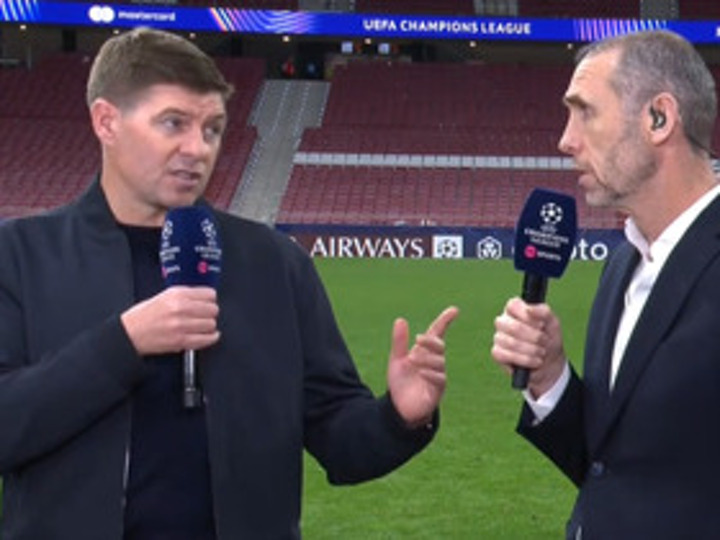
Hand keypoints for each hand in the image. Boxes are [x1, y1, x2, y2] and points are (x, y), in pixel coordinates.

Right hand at [121, 286, 219, 355]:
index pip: (209, 294)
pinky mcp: (181, 341)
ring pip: (211, 324)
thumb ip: (185, 295)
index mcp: (176, 294)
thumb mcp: (164, 296)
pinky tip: (208, 335)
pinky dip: (211, 338)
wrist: (129, 333)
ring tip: (202, 326)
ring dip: (209, 326)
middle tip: (204, 315)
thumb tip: (204, 297)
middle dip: (210, 312)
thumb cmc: (143, 316)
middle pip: (213, 309)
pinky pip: (206, 339)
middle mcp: (180, 308)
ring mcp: (181, 325)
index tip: (208, 302)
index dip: (210, 299)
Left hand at [387, 306, 458, 428]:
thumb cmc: (400, 382)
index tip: (454, 310)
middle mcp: (434, 361)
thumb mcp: (397, 359)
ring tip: (412, 360)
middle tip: (418, 340)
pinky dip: (430, 373)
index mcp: (425, 351)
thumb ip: (399, 342)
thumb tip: (400, 319)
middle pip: (439, 346)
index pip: (437, 333)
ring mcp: (438, 375)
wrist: (399, 407)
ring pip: (439, 361)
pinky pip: (439, 378)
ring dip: (426, 358)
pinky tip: (420, 371)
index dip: (445, 321)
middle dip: (431, 341)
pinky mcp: (437, 390)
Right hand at [491, 297, 565, 397]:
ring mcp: (498, 337)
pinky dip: (525, 360)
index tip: (541, 325)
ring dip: (532, 350)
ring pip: (510, 342)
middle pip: (513, 326)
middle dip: (534, 337)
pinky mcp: (497, 352)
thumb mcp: (552, 323)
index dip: (527, 316)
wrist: (549, 362)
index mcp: (515, 309)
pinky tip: (535, 361)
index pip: (512, 305)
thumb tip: (529, 309)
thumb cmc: (549, 338)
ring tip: (542, 353)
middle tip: (545, 341)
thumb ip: (544, 312)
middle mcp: (503, 321)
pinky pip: (505, 355)